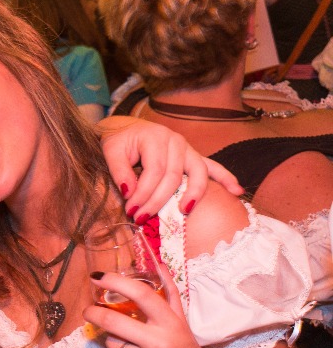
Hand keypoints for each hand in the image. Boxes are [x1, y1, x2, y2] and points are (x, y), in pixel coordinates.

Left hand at [84, 271, 229, 347]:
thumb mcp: (183, 324)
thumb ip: (169, 295)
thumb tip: (159, 264)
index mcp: (171, 324)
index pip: (141, 295)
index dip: (116, 282)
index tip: (98, 278)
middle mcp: (160, 342)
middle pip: (114, 322)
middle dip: (94, 314)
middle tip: (88, 311)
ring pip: (113, 346)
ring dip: (116, 344)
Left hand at [97, 116, 242, 219]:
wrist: (126, 129)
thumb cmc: (119, 142)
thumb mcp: (110, 151)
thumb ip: (119, 171)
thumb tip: (129, 192)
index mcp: (155, 137)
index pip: (154, 171)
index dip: (142, 194)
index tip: (130, 210)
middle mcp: (175, 141)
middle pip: (174, 176)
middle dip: (158, 201)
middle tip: (141, 218)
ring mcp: (187, 149)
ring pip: (198, 172)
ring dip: (194, 193)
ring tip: (185, 210)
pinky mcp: (192, 157)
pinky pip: (212, 167)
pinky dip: (226, 178)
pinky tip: (236, 191)